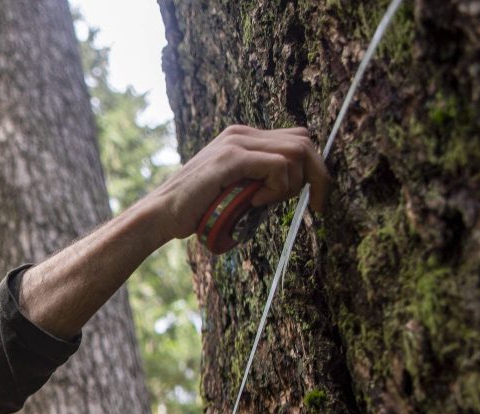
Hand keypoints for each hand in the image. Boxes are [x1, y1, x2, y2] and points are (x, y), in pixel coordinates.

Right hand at [148, 125, 331, 241]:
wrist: (162, 214)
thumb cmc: (197, 208)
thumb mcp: (237, 188)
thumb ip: (260, 179)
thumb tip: (294, 185)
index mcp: (242, 137)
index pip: (296, 139)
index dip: (313, 167)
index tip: (316, 198)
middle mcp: (241, 133)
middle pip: (304, 141)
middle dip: (317, 175)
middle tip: (317, 205)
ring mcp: (236, 142)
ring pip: (296, 152)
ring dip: (292, 184)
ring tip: (267, 202)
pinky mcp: (232, 158)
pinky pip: (278, 166)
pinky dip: (277, 188)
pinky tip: (257, 201)